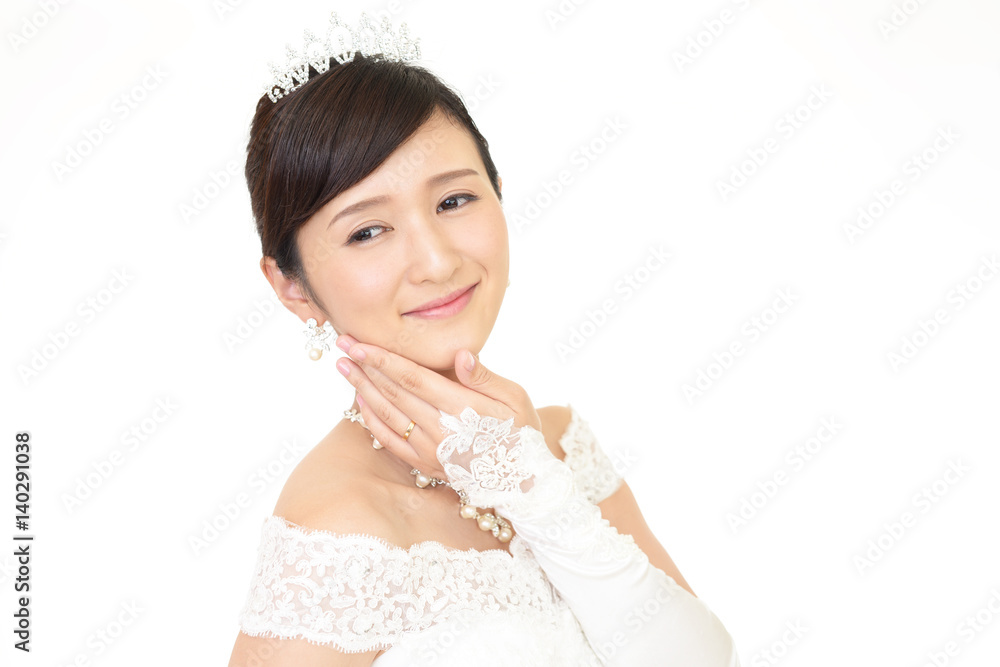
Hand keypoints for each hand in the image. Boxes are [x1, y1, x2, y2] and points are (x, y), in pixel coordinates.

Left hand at [334, 334, 541, 480]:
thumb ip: (485, 377)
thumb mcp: (516, 399)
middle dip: (365, 367)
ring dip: (361, 389)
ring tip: (344, 367)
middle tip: (343, 344)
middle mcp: (441, 430)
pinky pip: (390, 440)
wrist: (523, 482)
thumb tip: (460, 355)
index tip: (360, 344)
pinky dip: (371, 419)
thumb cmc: (522, 432)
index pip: (413, 379)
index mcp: (462, 408)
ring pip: (387, 414)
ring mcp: (429, 450)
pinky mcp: (424, 464)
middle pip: (393, 393)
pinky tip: (360, 400)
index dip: (383, 360)